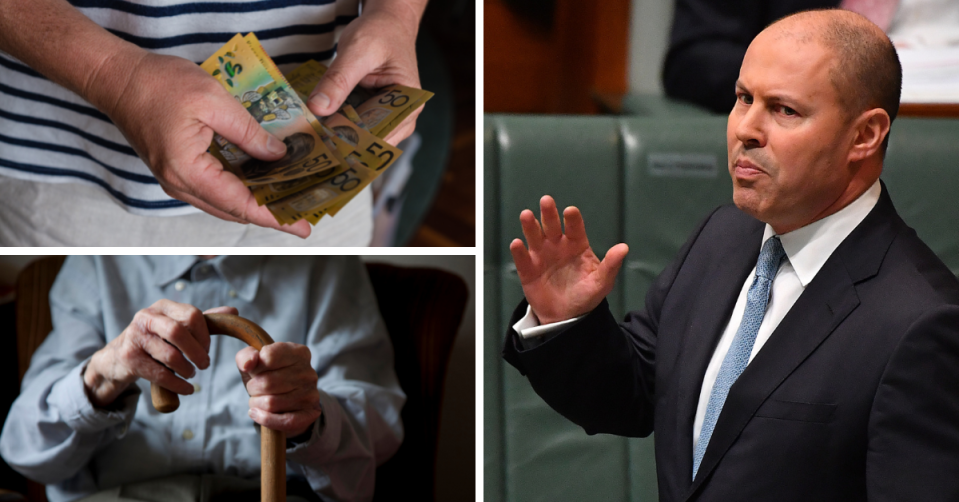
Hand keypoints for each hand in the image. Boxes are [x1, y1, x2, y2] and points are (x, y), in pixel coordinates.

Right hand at [83, 302, 236, 407]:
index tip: (207, 349)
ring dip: (186, 369)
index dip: (204, 335)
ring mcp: (134, 336)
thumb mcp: (176, 326)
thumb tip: (233, 312)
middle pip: (178, 331)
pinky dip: (177, 384)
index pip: (191, 314)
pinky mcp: (129, 358)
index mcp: (163, 306)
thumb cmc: (155, 340)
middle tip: (205, 365)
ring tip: (191, 374)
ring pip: (169, 355)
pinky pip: (159, 374)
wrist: (117, 357)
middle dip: (196, 352)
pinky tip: (186, 388)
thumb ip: (203, 321)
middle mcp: (146, 317)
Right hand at [102, 51, 311, 237]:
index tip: (302, 227)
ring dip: (256, 204)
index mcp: (188, 171)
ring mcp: (176, 180)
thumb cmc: (158, 83)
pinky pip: (214, 189)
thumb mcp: (213, 100)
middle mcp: (180, 184)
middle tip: (305, 216)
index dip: (275, 217)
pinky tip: (262, 182)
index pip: (240, 204)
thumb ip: (248, 132)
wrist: (116, 77)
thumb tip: (278, 156)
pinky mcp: (177, 170)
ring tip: (289, 201)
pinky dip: (240, 190)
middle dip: (271, 215)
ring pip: (224, 203)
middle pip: (234, 211)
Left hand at [236, 342, 320, 436]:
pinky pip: (284, 421)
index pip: (269, 356)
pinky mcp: (310, 413)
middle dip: (253, 388)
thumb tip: (247, 364)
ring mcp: (311, 394)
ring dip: (256, 404)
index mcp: (299, 353)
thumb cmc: (268, 375)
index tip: (255, 371)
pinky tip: (257, 414)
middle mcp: (308, 372)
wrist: (286, 398)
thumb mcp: (255, 362)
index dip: (255, 367)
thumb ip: (246, 356)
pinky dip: (265, 419)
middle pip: (267, 382)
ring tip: (257, 400)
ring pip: (271, 403)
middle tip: (254, 389)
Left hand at [307, 6, 421, 145]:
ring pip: (363, 136)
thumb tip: (317, 108)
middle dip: (345, 142)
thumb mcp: (357, 52)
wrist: (386, 22)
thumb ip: (338, 80)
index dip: (355, 142)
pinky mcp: (374, 112)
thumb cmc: (381, 33)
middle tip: (314, 146)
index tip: (327, 146)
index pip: (382, 133)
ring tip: (314, 139)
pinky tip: (319, 126)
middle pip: (373, 140)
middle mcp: (403, 116)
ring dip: (340, 136)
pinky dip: (340, 125)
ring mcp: (389, 116)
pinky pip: (357, 125)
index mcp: (410, 104)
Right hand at [509, 195, 628, 324]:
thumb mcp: (601, 282)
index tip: (570, 211)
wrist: (567, 318)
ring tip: (526, 215)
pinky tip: (517, 244)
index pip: (575, 228)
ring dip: (530, 226)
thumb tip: (624, 247)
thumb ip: (611, 265)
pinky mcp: (528, 270)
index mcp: (577, 245)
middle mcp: (557, 246)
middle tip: (546, 201)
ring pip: (535, 237)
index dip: (572, 219)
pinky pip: (523, 259)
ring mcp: (541, 256)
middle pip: (552, 226)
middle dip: (549, 214)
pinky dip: (519, 251)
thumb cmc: (586, 296)